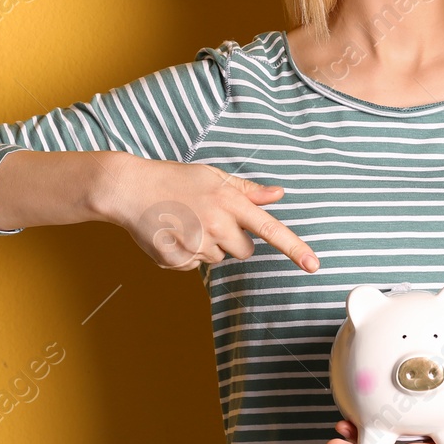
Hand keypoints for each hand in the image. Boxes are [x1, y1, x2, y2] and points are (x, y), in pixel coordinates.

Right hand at [105, 156, 318, 272]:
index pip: (270, 229)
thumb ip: (247, 191)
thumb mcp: (213, 177)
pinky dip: (185, 254)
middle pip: (244, 252)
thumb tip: (279, 195)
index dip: (294, 248)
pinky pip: (193, 267)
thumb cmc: (174, 179)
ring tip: (186, 223)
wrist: (129, 189)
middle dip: (233, 242)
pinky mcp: (175, 259)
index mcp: (229, 202)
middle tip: (208, 220)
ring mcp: (195, 244)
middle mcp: (215, 225)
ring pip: (217, 259)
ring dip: (207, 247)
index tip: (314, 265)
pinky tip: (172, 234)